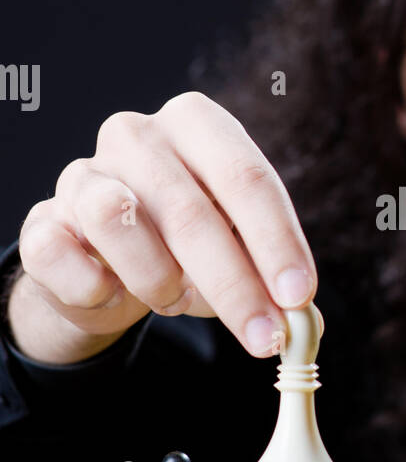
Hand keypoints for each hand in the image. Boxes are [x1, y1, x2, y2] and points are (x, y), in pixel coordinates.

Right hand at [8, 92, 315, 363]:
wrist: (103, 265)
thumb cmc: (184, 247)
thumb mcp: (238, 252)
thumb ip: (272, 282)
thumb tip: (306, 325)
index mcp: (197, 125)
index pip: (246, 176)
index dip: (277, 241)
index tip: (298, 296)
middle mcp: (136, 135)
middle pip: (190, 210)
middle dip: (235, 285)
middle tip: (265, 337)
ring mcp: (82, 174)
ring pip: (117, 220)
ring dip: (158, 279)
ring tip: (173, 298)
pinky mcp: (43, 222)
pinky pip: (62, 256)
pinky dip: (95, 287)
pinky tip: (112, 292)